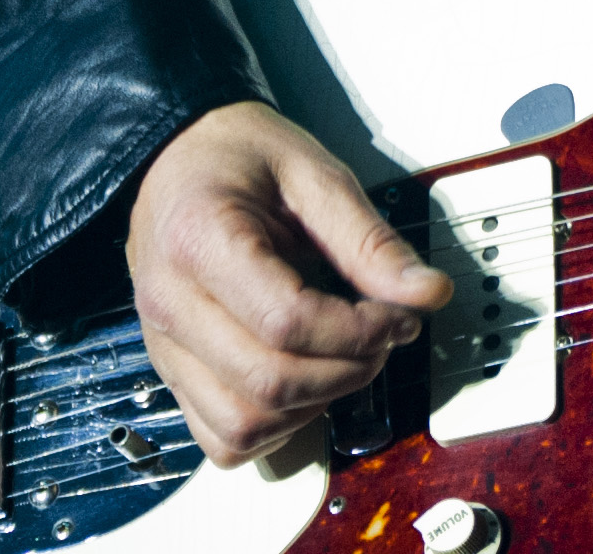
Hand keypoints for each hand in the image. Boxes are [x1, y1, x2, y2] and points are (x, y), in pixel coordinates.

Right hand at [127, 99, 456, 466]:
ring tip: (344, 357)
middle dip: (348, 369)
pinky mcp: (172, 371)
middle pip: (269, 382)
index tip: (399, 314)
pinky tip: (303, 385)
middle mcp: (171, 303)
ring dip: (313, 405)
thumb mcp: (314, 175)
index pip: (287, 322)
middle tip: (382, 333)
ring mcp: (165, 345)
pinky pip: (220, 436)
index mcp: (200, 240)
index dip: (360, 330)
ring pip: (242, 424)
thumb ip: (369, 241)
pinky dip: (272, 428)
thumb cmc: (240, 156)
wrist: (177, 155)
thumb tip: (427, 293)